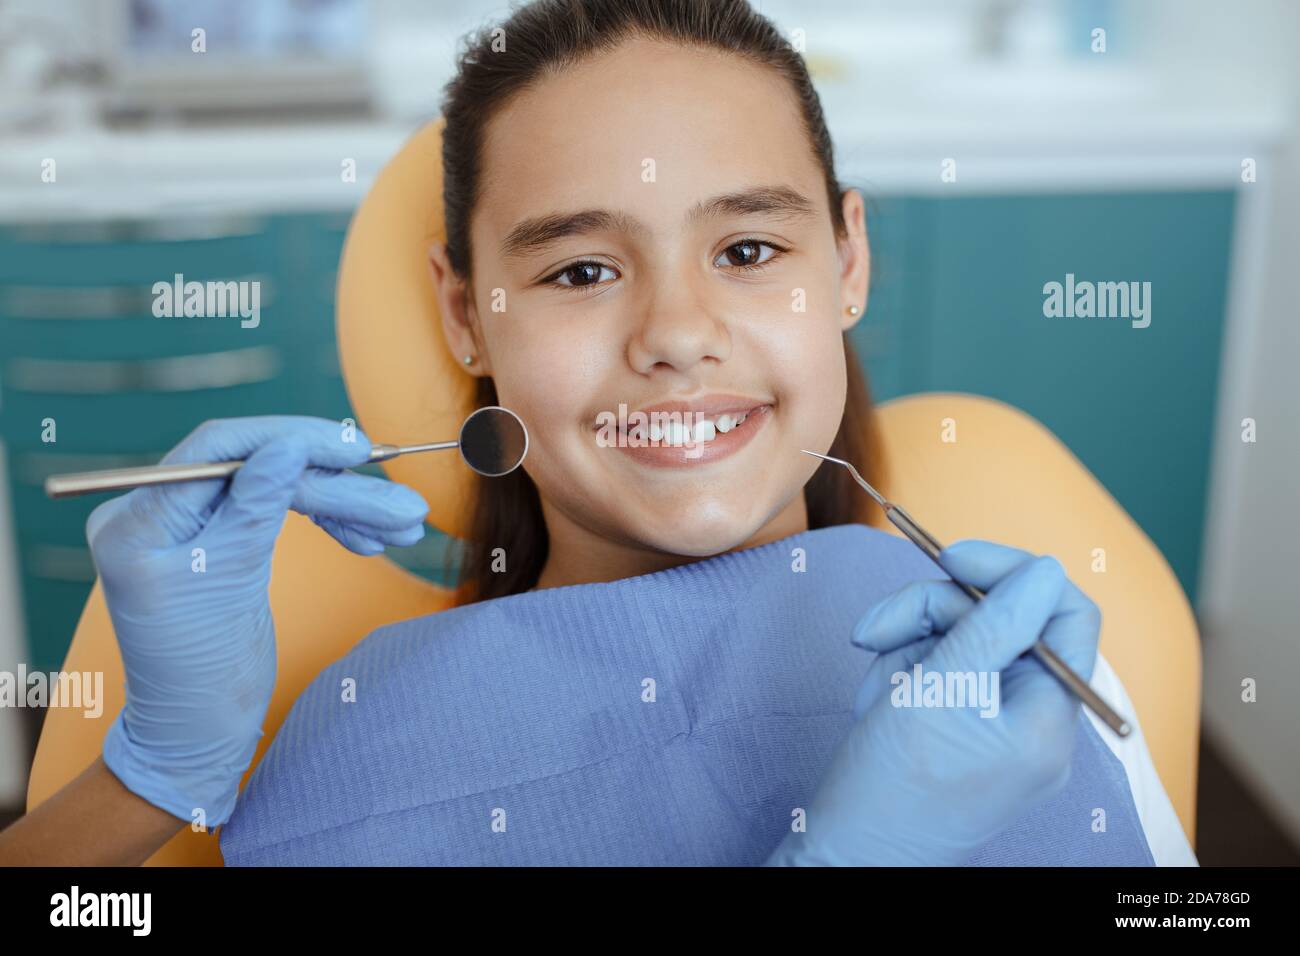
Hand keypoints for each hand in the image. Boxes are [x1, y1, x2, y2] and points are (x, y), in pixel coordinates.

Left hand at [90, 416, 428, 828]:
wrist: (198, 732)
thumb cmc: (201, 671)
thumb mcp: (231, 580)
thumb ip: (257, 506)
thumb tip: (288, 444)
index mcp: (139, 519)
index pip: (220, 449)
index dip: (292, 439)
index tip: (355, 451)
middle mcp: (159, 512)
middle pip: (262, 472)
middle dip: (337, 488)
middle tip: (403, 506)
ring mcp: (193, 526)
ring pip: (282, 492)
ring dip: (346, 506)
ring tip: (405, 526)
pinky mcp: (224, 542)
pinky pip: (282, 515)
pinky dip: (330, 523)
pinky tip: (371, 540)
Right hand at [766, 540, 1099, 865]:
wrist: (850, 856)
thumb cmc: (892, 785)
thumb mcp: (939, 688)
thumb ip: (994, 622)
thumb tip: (1043, 569)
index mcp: (1049, 717)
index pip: (1064, 613)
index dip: (1010, 572)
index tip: (950, 556)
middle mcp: (1036, 721)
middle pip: (1001, 622)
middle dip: (932, 614)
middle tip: (877, 629)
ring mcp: (1003, 727)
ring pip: (965, 641)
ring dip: (910, 648)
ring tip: (877, 691)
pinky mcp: (969, 730)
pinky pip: (947, 673)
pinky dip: (907, 673)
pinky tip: (880, 703)